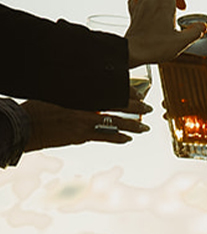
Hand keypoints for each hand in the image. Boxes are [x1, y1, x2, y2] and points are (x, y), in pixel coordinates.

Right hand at [22, 100, 146, 150]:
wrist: (26, 125)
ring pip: (114, 123)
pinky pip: (105, 137)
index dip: (125, 92)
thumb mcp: (57, 95)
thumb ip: (76, 95)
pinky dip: (118, 138)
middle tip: (148, 108)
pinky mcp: (81, 135)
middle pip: (115, 105)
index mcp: (78, 94)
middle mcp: (83, 106)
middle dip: (135, 107)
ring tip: (145, 127)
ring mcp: (83, 121)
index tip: (138, 92)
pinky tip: (128, 138)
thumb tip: (91, 95)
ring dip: (132, 125)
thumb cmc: (38, 109)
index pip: (107, 90)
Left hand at [125, 0, 202, 65]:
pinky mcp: (134, 13)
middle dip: (174, 0)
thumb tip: (203, 26)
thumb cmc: (155, 47)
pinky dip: (144, 1)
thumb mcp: (181, 42)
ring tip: (167, 9)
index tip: (184, 8)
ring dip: (161, 1)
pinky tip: (148, 7)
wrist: (132, 51)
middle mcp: (150, 2)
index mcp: (163, 6)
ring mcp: (140, 6)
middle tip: (179, 8)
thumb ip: (195, 32)